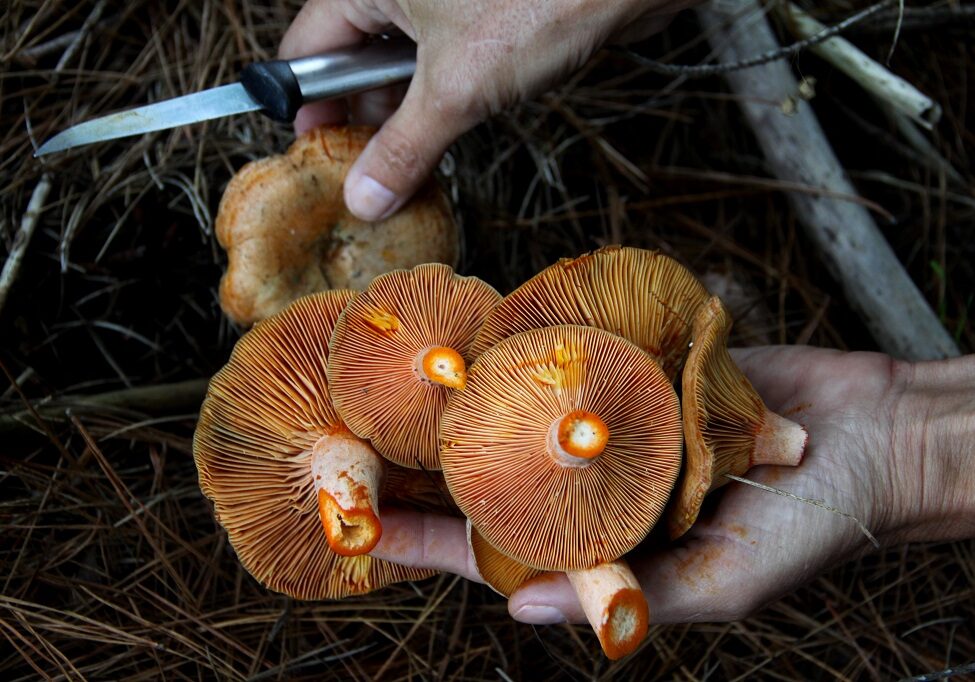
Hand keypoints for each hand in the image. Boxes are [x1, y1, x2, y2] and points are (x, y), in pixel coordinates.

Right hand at [279, 0, 693, 220]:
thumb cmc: (539, 2)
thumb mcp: (456, 89)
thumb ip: (402, 147)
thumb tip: (363, 196)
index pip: (308, 46)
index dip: (307, 104)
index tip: (314, 153)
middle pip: (352, 56)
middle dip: (358, 116)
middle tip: (363, 171)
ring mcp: (441, 1)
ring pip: (400, 64)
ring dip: (401, 115)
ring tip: (404, 162)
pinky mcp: (481, 16)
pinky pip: (441, 63)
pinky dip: (438, 100)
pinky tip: (445, 132)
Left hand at [370, 346, 974, 624]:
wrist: (874, 437)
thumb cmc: (813, 526)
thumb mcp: (726, 582)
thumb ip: (633, 598)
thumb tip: (519, 614)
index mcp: (603, 544)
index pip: (492, 547)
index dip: (425, 540)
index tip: (354, 525)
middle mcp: (594, 484)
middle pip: (488, 474)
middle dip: (421, 462)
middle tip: (343, 438)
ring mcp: (610, 423)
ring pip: (517, 410)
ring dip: (458, 399)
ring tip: (385, 379)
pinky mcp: (637, 369)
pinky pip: (568, 355)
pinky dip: (524, 345)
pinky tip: (472, 329)